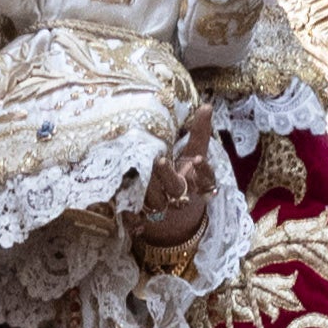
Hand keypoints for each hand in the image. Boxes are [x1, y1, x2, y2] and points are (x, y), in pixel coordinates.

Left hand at [131, 127, 212, 271]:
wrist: (175, 222)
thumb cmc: (184, 179)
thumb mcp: (193, 156)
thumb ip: (199, 133)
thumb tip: (206, 105)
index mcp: (195, 182)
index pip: (204, 178)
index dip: (203, 170)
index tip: (199, 160)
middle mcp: (180, 197)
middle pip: (176, 189)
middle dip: (167, 175)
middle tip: (159, 161)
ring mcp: (163, 211)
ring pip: (155, 203)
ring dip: (147, 191)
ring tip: (136, 175)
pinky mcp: (145, 222)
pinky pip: (136, 220)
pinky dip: (129, 216)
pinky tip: (121, 206)